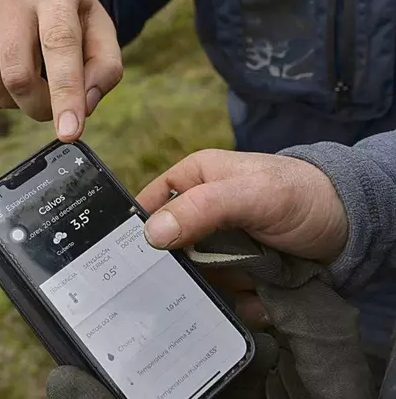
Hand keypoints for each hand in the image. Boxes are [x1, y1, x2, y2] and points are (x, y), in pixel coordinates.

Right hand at [0, 0, 122, 141]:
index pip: (59, 46)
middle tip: (50, 106)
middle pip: (18, 75)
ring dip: (11, 103)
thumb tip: (84, 106)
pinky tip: (3, 80)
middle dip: (38, 106)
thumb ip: (104, 68)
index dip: (65, 94)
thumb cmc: (65, 10)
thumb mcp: (98, 27)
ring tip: (26, 86)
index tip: (69, 133)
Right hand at [135, 149, 348, 325]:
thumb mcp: (251, 195)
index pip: (148, 205)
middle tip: (187, 283)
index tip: (129, 258)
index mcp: (194, 181)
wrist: (355, 227)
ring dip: (214, 289)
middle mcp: (201, 215)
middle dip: (179, 270)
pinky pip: (225, 296)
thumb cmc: (303, 195)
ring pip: (196, 278)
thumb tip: (151, 234)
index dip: (136, 230)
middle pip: (168, 250)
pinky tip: (259, 300)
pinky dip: (240, 303)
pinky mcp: (240, 274)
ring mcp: (220, 247)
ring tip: (237, 287)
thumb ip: (201, 208)